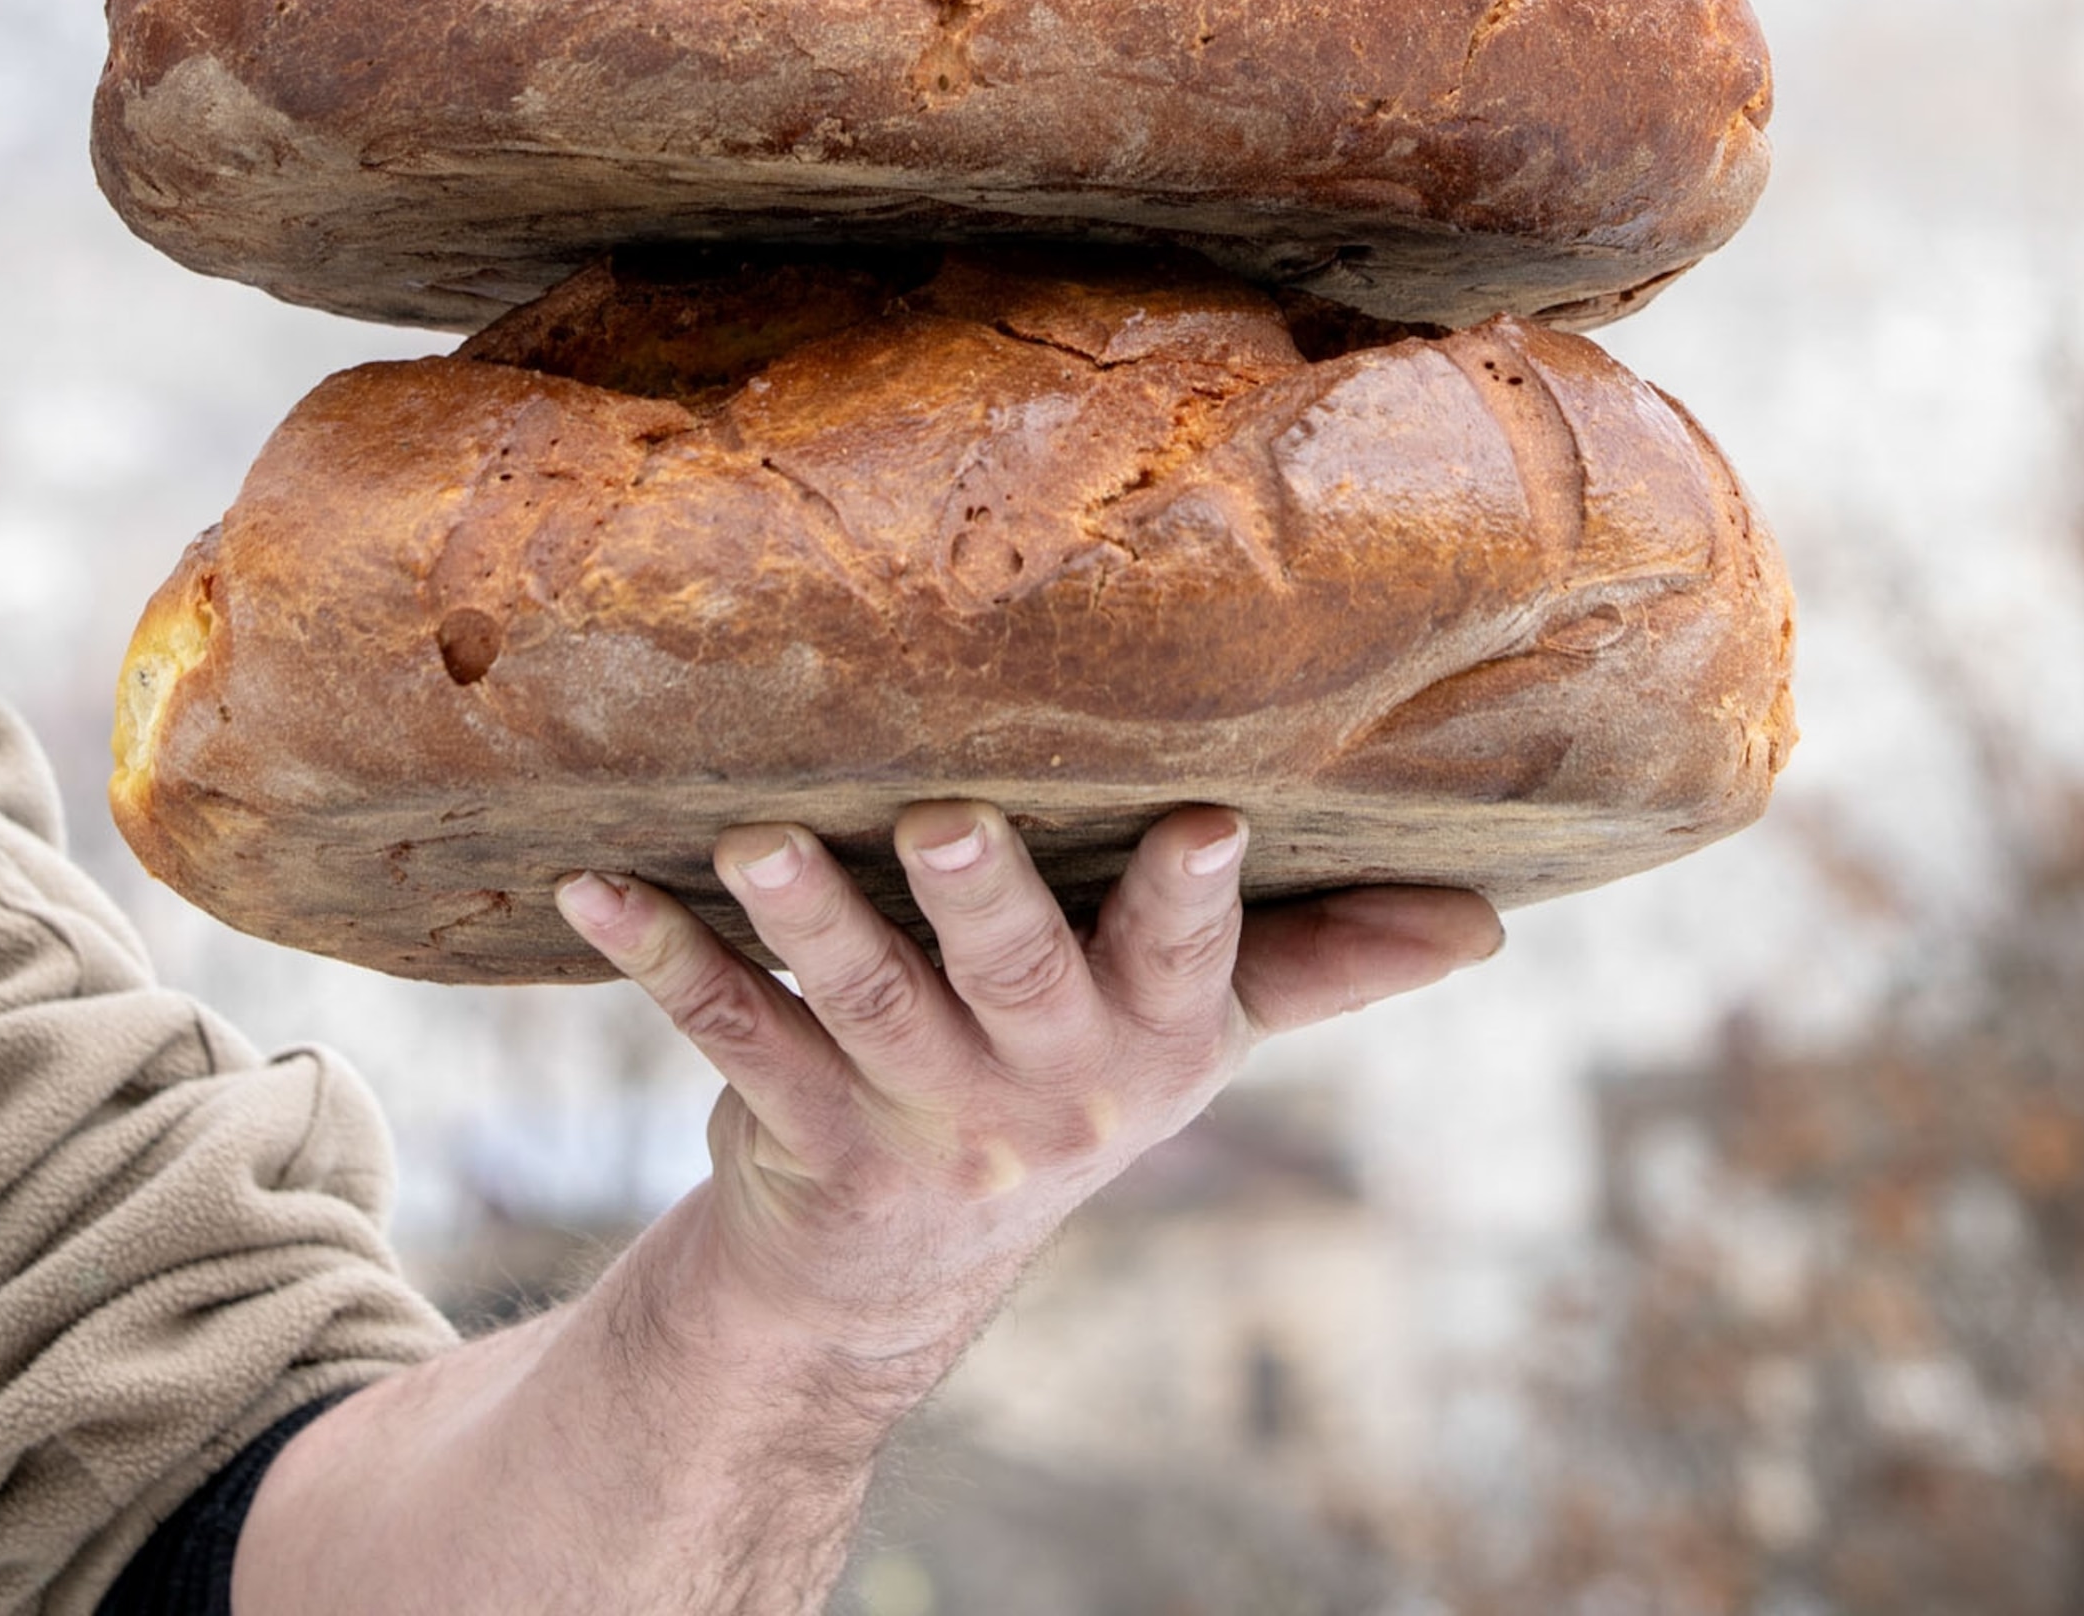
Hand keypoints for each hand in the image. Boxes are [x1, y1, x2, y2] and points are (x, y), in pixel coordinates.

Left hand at [556, 805, 1499, 1369]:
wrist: (907, 1265)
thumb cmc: (1080, 1078)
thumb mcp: (1208, 1035)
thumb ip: (1331, 962)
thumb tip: (1492, 918)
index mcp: (1151, 1042)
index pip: (1187, 962)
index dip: (1191, 901)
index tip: (1197, 818)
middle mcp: (1037, 1084)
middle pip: (1011, 979)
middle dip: (981, 899)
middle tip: (940, 819)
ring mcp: (910, 1111)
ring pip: (857, 1003)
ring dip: (803, 919)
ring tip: (750, 838)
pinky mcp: (794, 1120)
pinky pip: (725, 1032)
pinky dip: (659, 957)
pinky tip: (591, 886)